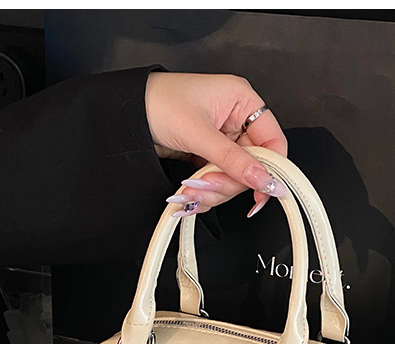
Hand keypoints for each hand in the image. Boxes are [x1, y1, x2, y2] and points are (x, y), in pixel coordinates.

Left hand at [144, 72, 287, 218]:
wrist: (122, 115)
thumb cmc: (156, 104)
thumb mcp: (198, 133)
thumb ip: (233, 160)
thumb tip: (263, 179)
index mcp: (242, 101)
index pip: (273, 142)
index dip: (271, 169)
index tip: (263, 191)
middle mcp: (235, 119)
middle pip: (251, 166)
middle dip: (228, 182)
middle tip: (208, 185)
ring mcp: (220, 139)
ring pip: (233, 178)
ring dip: (212, 190)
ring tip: (189, 190)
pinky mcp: (206, 155)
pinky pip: (216, 181)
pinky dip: (203, 191)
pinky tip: (187, 191)